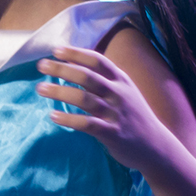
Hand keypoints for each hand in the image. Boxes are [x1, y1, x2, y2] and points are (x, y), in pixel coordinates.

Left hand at [36, 45, 170, 171]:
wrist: (155, 146)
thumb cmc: (133, 116)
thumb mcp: (123, 91)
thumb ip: (102, 79)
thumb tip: (72, 64)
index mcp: (121, 80)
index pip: (97, 60)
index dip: (76, 53)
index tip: (56, 50)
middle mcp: (119, 93)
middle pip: (88, 76)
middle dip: (63, 68)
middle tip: (41, 65)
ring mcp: (116, 113)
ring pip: (85, 99)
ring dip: (60, 92)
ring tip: (40, 88)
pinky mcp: (112, 133)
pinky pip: (87, 124)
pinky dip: (69, 119)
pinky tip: (53, 115)